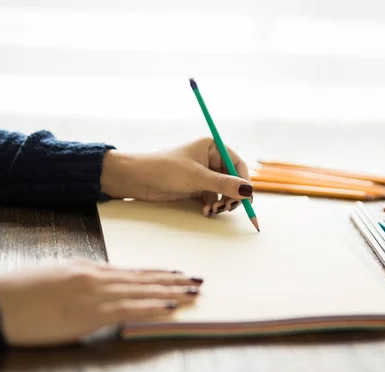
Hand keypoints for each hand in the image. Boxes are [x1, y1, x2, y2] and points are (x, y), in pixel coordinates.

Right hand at [0, 259, 201, 345]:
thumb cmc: (19, 292)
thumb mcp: (55, 278)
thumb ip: (80, 281)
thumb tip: (99, 288)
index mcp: (88, 268)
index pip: (132, 271)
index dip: (157, 273)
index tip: (177, 273)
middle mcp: (96, 277)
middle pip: (143, 278)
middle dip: (173, 280)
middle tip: (198, 280)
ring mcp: (94, 294)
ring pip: (142, 291)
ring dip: (171, 292)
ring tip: (194, 292)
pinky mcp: (88, 313)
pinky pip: (128, 309)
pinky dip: (152, 307)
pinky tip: (170, 307)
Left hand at [100, 138, 252, 215]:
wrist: (136, 179)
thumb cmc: (164, 169)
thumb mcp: (196, 177)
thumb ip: (223, 184)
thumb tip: (248, 191)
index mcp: (212, 147)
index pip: (237, 163)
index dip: (244, 180)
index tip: (247, 196)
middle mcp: (210, 159)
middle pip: (233, 179)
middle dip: (232, 195)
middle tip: (228, 208)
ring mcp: (203, 174)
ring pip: (224, 191)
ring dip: (222, 203)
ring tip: (213, 210)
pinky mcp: (196, 187)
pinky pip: (213, 198)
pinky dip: (212, 206)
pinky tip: (206, 211)